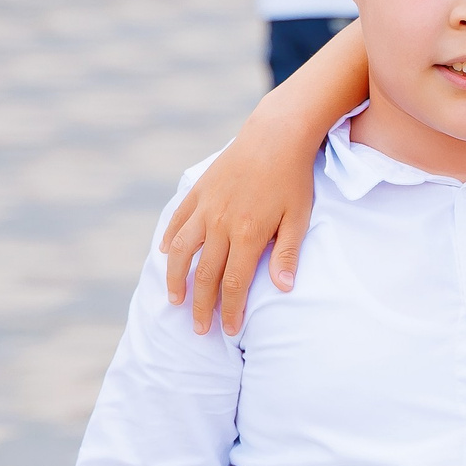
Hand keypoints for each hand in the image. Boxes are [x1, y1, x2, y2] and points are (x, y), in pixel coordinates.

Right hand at [161, 118, 322, 335]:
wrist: (275, 134)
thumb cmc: (293, 177)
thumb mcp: (299, 217)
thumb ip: (288, 253)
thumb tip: (284, 288)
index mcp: (249, 233)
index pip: (235, 283)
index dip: (231, 311)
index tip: (230, 332)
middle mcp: (221, 223)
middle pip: (205, 274)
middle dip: (201, 306)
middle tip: (200, 329)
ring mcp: (206, 206)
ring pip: (182, 251)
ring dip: (176, 279)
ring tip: (175, 300)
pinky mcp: (198, 190)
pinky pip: (178, 220)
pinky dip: (170, 239)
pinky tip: (167, 254)